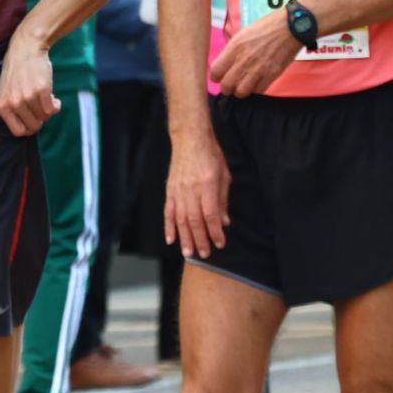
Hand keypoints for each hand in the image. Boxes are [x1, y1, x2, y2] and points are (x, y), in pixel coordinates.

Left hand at [0, 34, 59, 135]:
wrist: (26, 48)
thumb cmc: (17, 70)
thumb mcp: (6, 90)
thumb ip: (13, 108)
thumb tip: (30, 127)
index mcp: (2, 105)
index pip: (18, 131)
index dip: (29, 129)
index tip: (34, 121)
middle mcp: (13, 102)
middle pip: (33, 126)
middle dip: (40, 119)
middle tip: (41, 108)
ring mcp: (27, 96)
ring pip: (44, 117)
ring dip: (48, 110)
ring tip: (46, 99)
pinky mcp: (42, 90)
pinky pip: (52, 109)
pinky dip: (56, 106)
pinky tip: (54, 98)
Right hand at [164, 131, 230, 257]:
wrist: (190, 138)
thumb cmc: (211, 154)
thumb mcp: (224, 175)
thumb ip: (223, 199)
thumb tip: (224, 221)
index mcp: (207, 185)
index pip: (211, 214)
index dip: (215, 231)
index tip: (220, 243)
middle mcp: (191, 190)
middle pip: (194, 220)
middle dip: (200, 239)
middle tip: (204, 255)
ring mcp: (178, 190)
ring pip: (180, 219)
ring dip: (184, 237)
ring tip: (188, 252)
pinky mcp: (169, 190)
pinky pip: (168, 211)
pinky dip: (168, 226)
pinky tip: (170, 238)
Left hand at [209, 10, 300, 96]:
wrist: (290, 27)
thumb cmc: (267, 27)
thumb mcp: (244, 33)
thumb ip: (233, 50)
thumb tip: (226, 63)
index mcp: (235, 47)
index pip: (216, 71)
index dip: (215, 77)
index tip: (218, 77)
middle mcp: (244, 59)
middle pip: (226, 85)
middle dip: (226, 87)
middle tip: (230, 85)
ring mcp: (258, 69)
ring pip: (241, 92)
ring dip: (240, 91)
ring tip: (243, 86)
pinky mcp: (271, 75)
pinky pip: (258, 91)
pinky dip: (255, 89)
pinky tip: (256, 83)